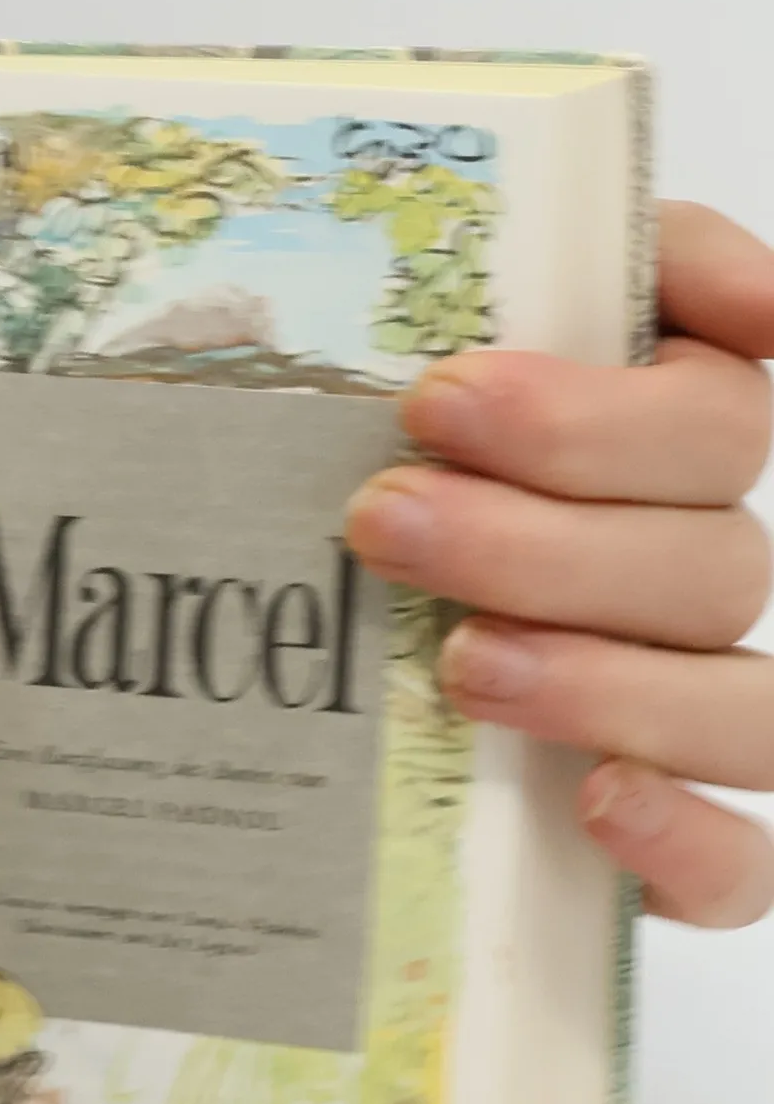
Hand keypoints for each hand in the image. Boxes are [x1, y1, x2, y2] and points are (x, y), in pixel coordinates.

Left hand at [346, 202, 773, 928]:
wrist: (368, 670)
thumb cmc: (385, 503)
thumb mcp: (390, 391)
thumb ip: (493, 302)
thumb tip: (518, 245)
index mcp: (674, 441)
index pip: (722, 398)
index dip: (612, 391)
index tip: (446, 390)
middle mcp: (710, 562)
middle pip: (711, 543)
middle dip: (545, 528)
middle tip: (387, 514)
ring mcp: (719, 702)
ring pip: (751, 694)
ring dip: (606, 675)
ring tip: (459, 665)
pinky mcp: (703, 835)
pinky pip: (756, 858)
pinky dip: (694, 841)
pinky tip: (596, 803)